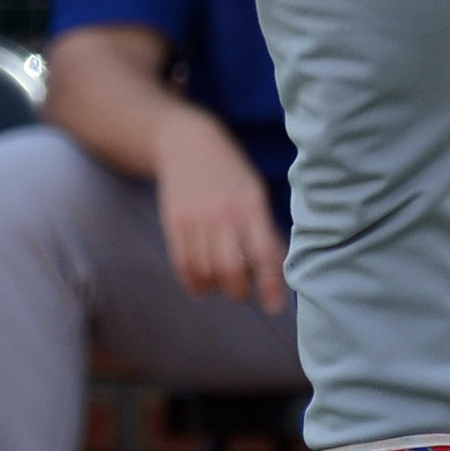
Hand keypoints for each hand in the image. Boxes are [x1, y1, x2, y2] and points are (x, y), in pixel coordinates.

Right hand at [151, 110, 285, 310]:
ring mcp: (195, 218)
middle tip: (241, 292)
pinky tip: (201, 283)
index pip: (264, 254)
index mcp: (250, 204)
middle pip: (231, 269)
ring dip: (215, 286)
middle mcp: (223, 213)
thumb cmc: (230, 174)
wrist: (187, 144)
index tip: (274, 307)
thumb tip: (275, 274)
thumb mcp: (254, 192)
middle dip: (238, 291)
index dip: (270, 286)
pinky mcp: (174, 222)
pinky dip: (193, 282)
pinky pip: (183, 264)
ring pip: (205, 271)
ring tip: (220, 281)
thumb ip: (263, 229)